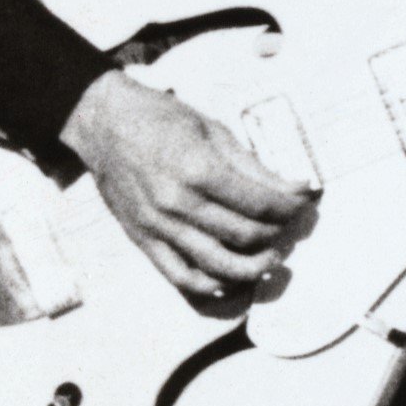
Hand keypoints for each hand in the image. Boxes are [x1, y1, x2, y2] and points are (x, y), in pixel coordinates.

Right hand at [61, 69, 311, 299]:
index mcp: (199, 170)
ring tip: (271, 256)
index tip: (303, 204)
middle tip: (288, 225)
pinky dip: (213, 285)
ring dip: (255, 266)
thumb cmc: (161, 119)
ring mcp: (158, 226)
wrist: (102, 122)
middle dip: (278, 233)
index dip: (292, 208)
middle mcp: (177, 203)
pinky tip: (233, 277)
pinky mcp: (142, 239)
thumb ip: (258, 168)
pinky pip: (181, 277)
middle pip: (246, 236)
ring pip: (220, 265)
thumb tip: (302, 189)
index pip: (262, 205)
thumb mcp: (215, 132)